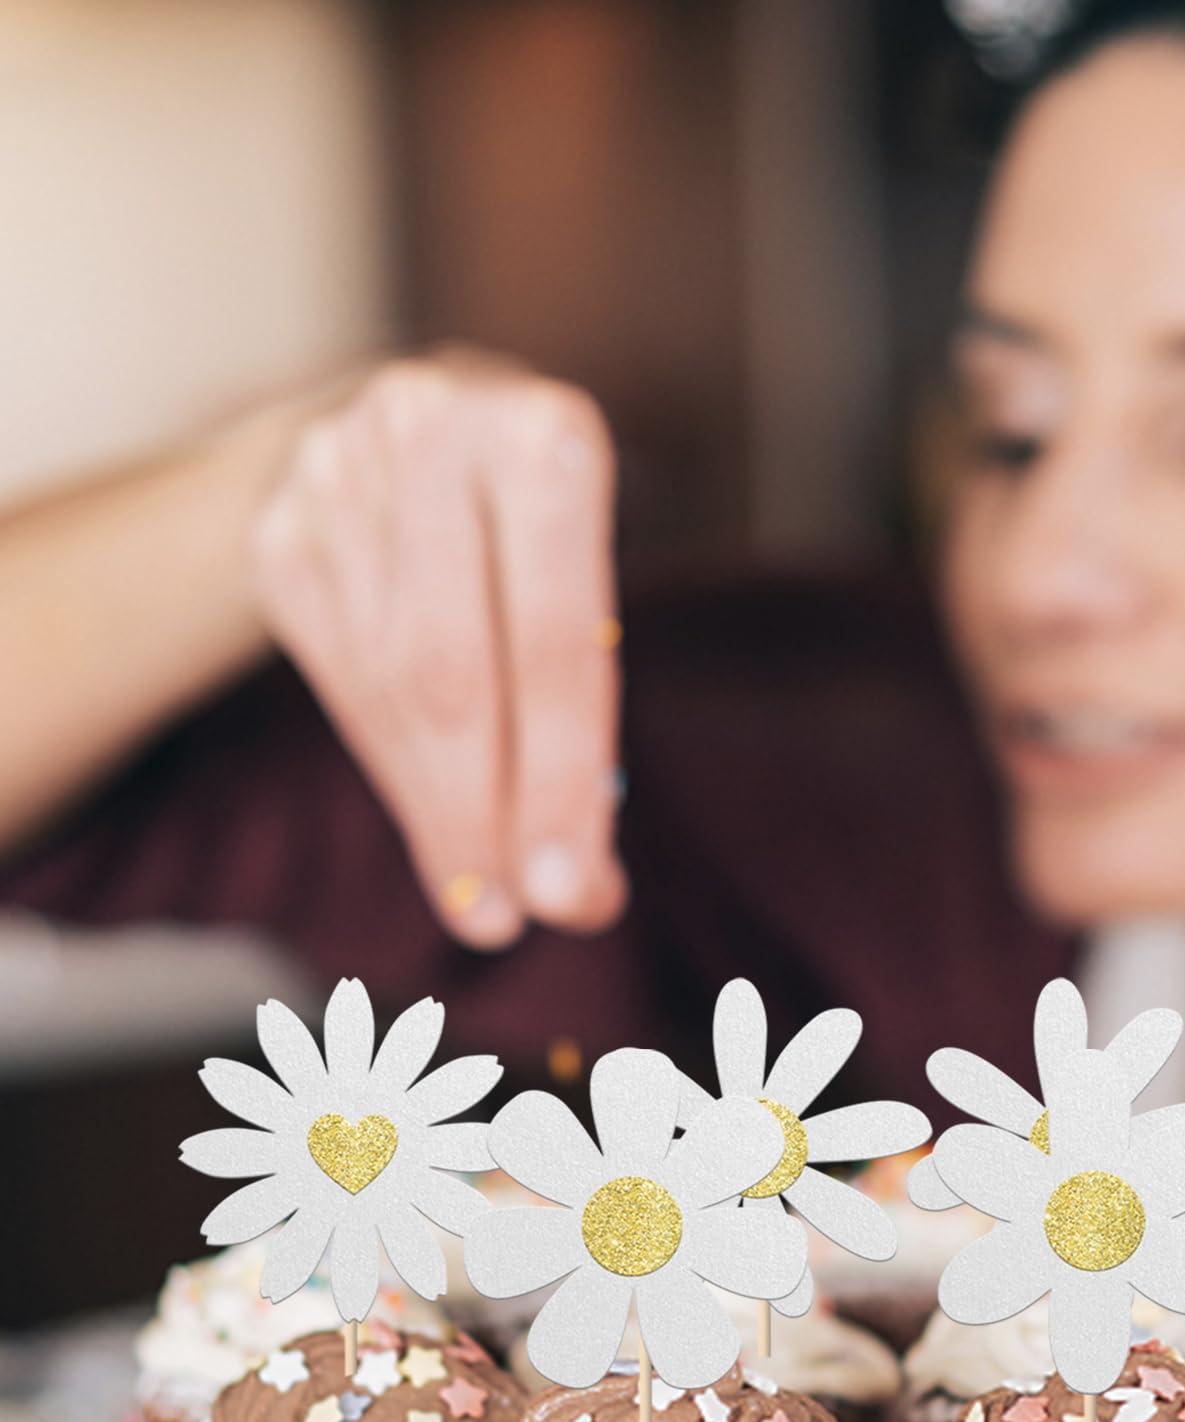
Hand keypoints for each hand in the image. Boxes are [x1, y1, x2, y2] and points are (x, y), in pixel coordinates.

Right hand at [250, 352, 626, 947]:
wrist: (418, 424)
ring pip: (385, 689)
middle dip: (485, 817)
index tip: (566, 894)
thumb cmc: (538, 534)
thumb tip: (582, 896)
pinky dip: (392, 765)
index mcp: (545, 439)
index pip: (556, 645)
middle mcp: (430, 435)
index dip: (559, 782)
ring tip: (483, 890)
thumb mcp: (590, 587)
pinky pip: (336, 682)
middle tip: (512, 919)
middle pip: (451, 678)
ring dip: (436, 810)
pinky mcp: (279, 527)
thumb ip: (587, 731)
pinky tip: (436, 811)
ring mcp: (335, 478)